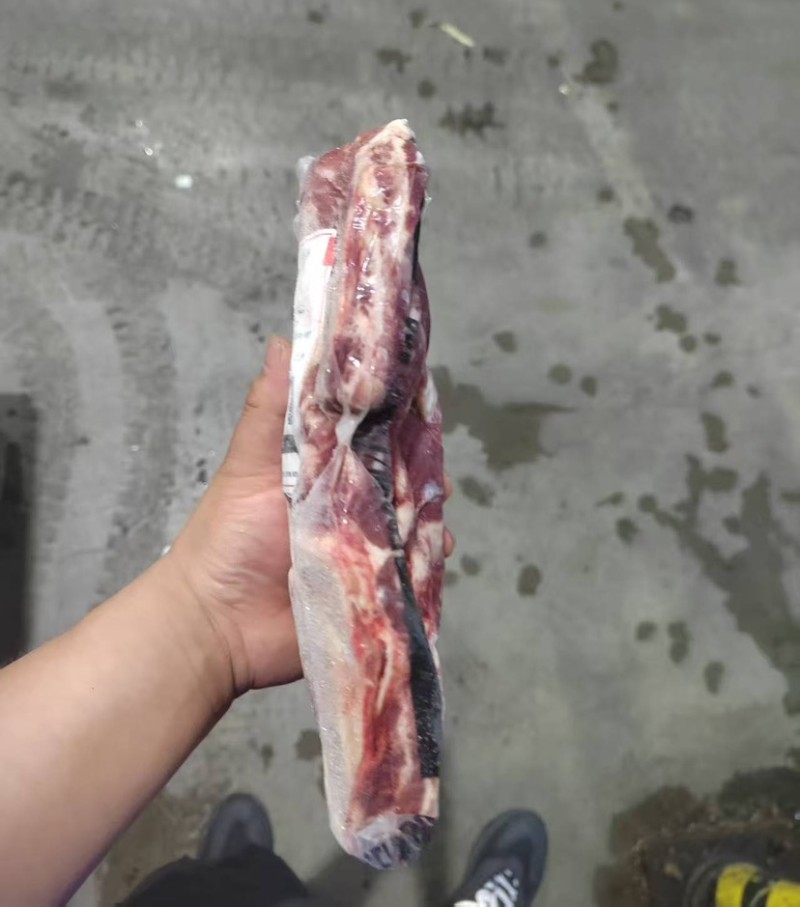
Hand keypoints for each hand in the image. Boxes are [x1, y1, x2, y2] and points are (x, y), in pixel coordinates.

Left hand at [170, 336, 453, 696]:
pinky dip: (426, 563)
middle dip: (424, 472)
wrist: (215, 625)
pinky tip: (438, 551)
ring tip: (438, 512)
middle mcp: (346, 506)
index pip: (367, 435)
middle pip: (399, 481)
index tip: (421, 398)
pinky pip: (409, 574)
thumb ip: (271, 410)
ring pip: (410, 525)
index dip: (395, 418)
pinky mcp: (370, 592)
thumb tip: (283, 341)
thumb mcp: (250, 466)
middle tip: (438, 467)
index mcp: (320, 471)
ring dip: (429, 517)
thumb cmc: (227, 539)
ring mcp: (361, 550)